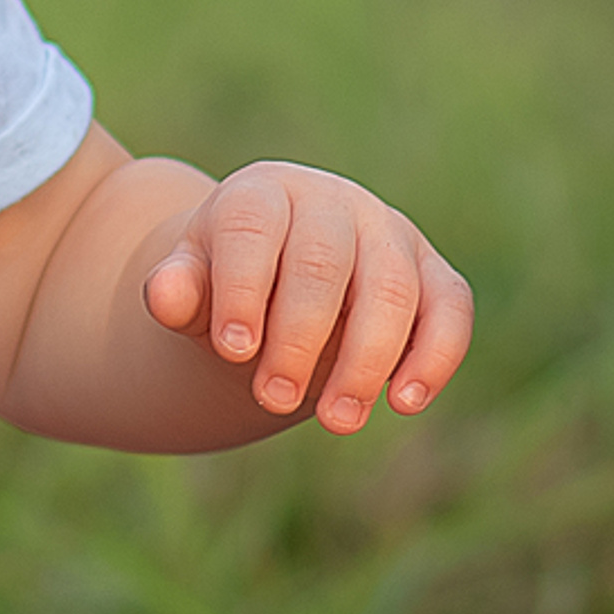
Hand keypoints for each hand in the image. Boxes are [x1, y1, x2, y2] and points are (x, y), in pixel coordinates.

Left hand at [142, 162, 470, 432]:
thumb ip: (176, 289)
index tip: (232, 350)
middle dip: (300, 337)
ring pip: (392, 288)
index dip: (243, 288)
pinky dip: (436, 354)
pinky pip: (450, 306)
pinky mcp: (431, 271)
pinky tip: (404, 402)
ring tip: (336, 421)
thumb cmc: (225, 284)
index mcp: (263, 192)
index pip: (252, 230)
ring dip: (367, 359)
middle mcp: (331, 201)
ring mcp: (388, 231)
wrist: (278, 276)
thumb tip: (163, 294)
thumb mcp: (190, 284)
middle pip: (324, 261)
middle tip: (273, 402)